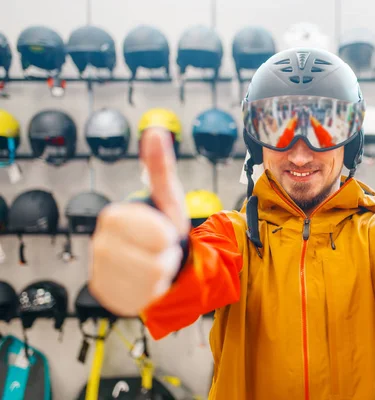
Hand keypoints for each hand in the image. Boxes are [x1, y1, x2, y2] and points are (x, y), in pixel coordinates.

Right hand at [88, 129, 190, 315]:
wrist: (156, 257)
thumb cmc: (163, 223)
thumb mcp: (167, 195)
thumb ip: (161, 166)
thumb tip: (156, 130)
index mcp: (112, 217)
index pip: (153, 234)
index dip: (167, 236)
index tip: (166, 232)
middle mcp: (99, 244)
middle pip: (152, 262)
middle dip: (168, 256)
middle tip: (163, 249)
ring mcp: (99, 270)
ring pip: (149, 282)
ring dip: (163, 274)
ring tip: (157, 262)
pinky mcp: (105, 293)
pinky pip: (140, 299)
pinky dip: (153, 291)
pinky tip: (149, 280)